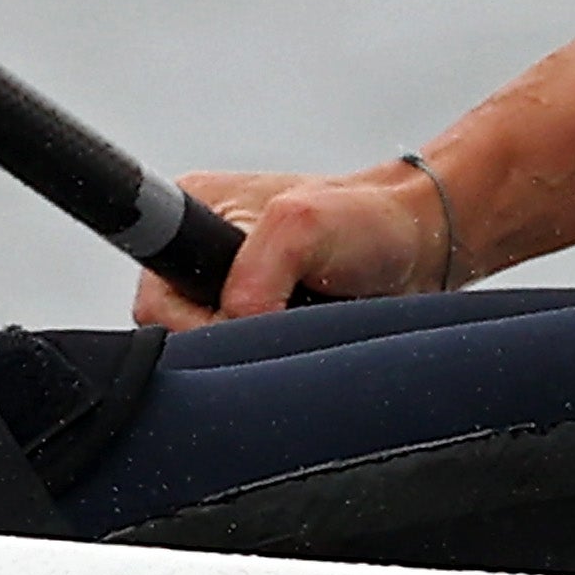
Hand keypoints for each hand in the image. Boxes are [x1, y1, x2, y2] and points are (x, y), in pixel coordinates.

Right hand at [133, 166, 454, 327]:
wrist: (420, 245)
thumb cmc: (369, 221)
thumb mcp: (303, 226)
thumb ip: (255, 274)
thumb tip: (234, 324)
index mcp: (190, 211)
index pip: (153, 299)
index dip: (194, 321)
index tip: (246, 311)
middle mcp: (198, 253)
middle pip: (176, 334)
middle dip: (230, 338)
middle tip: (286, 316)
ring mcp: (225, 289)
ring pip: (209, 354)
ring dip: (256, 349)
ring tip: (304, 319)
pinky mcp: (252, 321)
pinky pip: (240, 362)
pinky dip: (271, 358)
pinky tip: (305, 335)